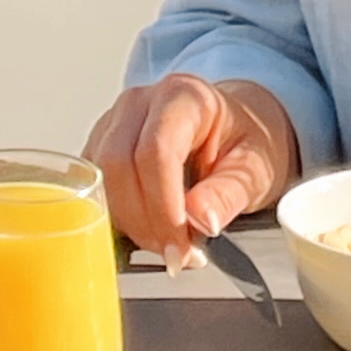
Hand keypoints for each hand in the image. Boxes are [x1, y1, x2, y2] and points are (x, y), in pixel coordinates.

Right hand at [84, 74, 298, 269]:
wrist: (240, 124)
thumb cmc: (249, 140)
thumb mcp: (255, 170)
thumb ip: (227, 195)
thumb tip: (199, 219)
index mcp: (184, 96)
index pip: (156, 150)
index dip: (163, 205)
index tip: (180, 246)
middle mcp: (141, 102)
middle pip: (118, 162)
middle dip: (143, 220)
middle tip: (176, 254)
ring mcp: (116, 120)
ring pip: (100, 176)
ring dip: (128, 221)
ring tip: (167, 243)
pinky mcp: (102, 143)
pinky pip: (95, 183)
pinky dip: (116, 216)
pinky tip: (147, 231)